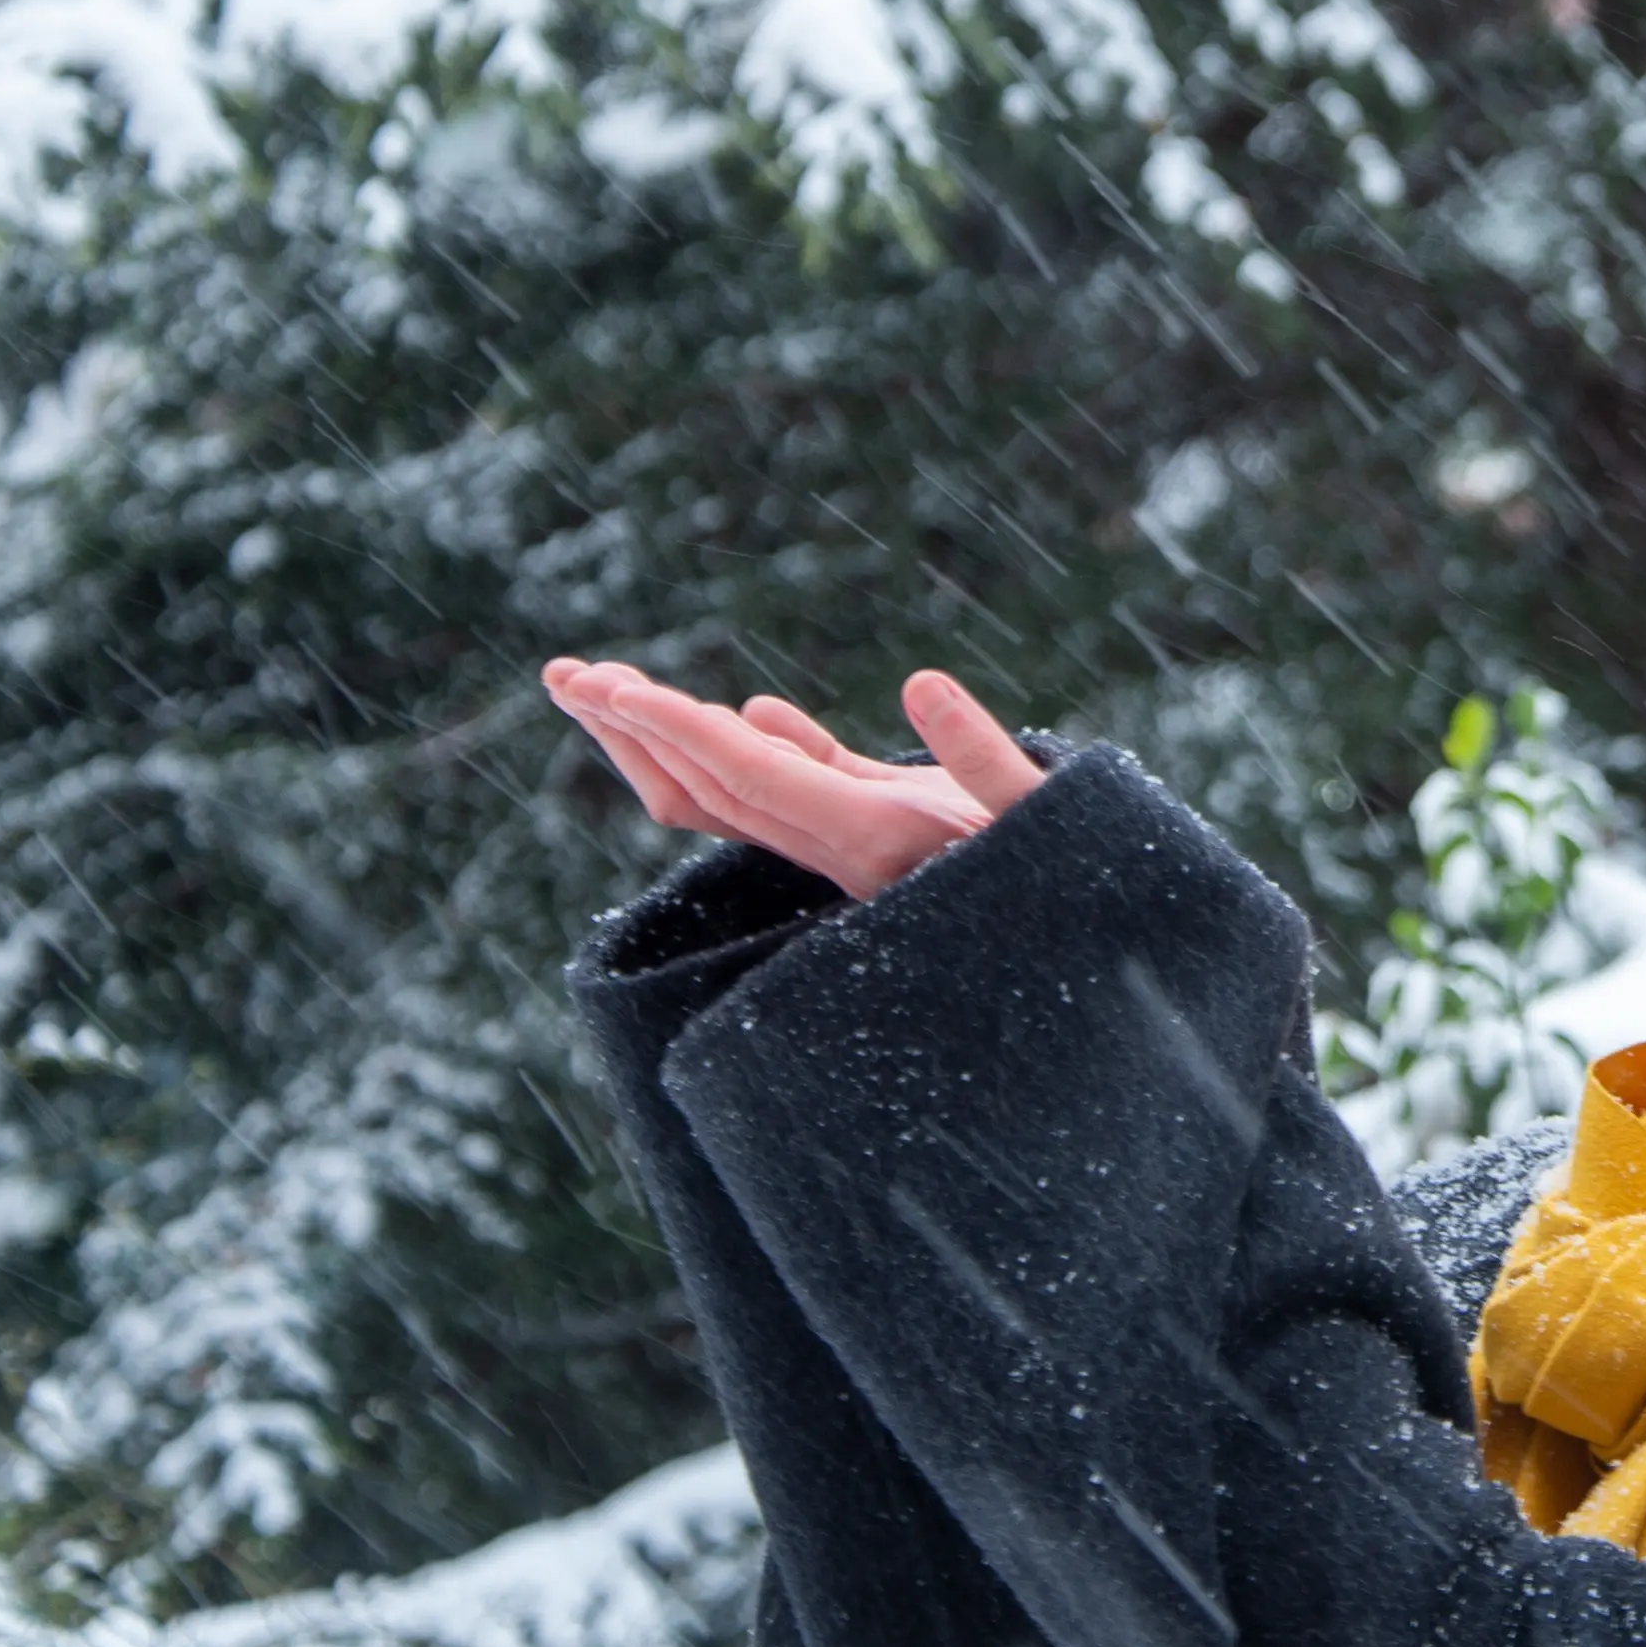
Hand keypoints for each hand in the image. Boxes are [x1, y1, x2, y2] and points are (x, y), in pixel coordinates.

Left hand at [542, 656, 1046, 900]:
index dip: (677, 730)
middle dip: (630, 729)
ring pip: (730, 794)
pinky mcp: (875, 836)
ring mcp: (848, 844)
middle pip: (706, 787)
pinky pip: (790, 793)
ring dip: (661, 740)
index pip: (747, 776)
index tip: (613, 689)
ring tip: (602, 687)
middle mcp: (840, 848)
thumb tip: (922, 684)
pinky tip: (739, 712)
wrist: (1085, 974)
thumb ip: (986, 758)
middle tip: (560, 671)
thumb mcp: (1042, 823)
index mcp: (869, 839)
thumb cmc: (1079, 894)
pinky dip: (748, 749)